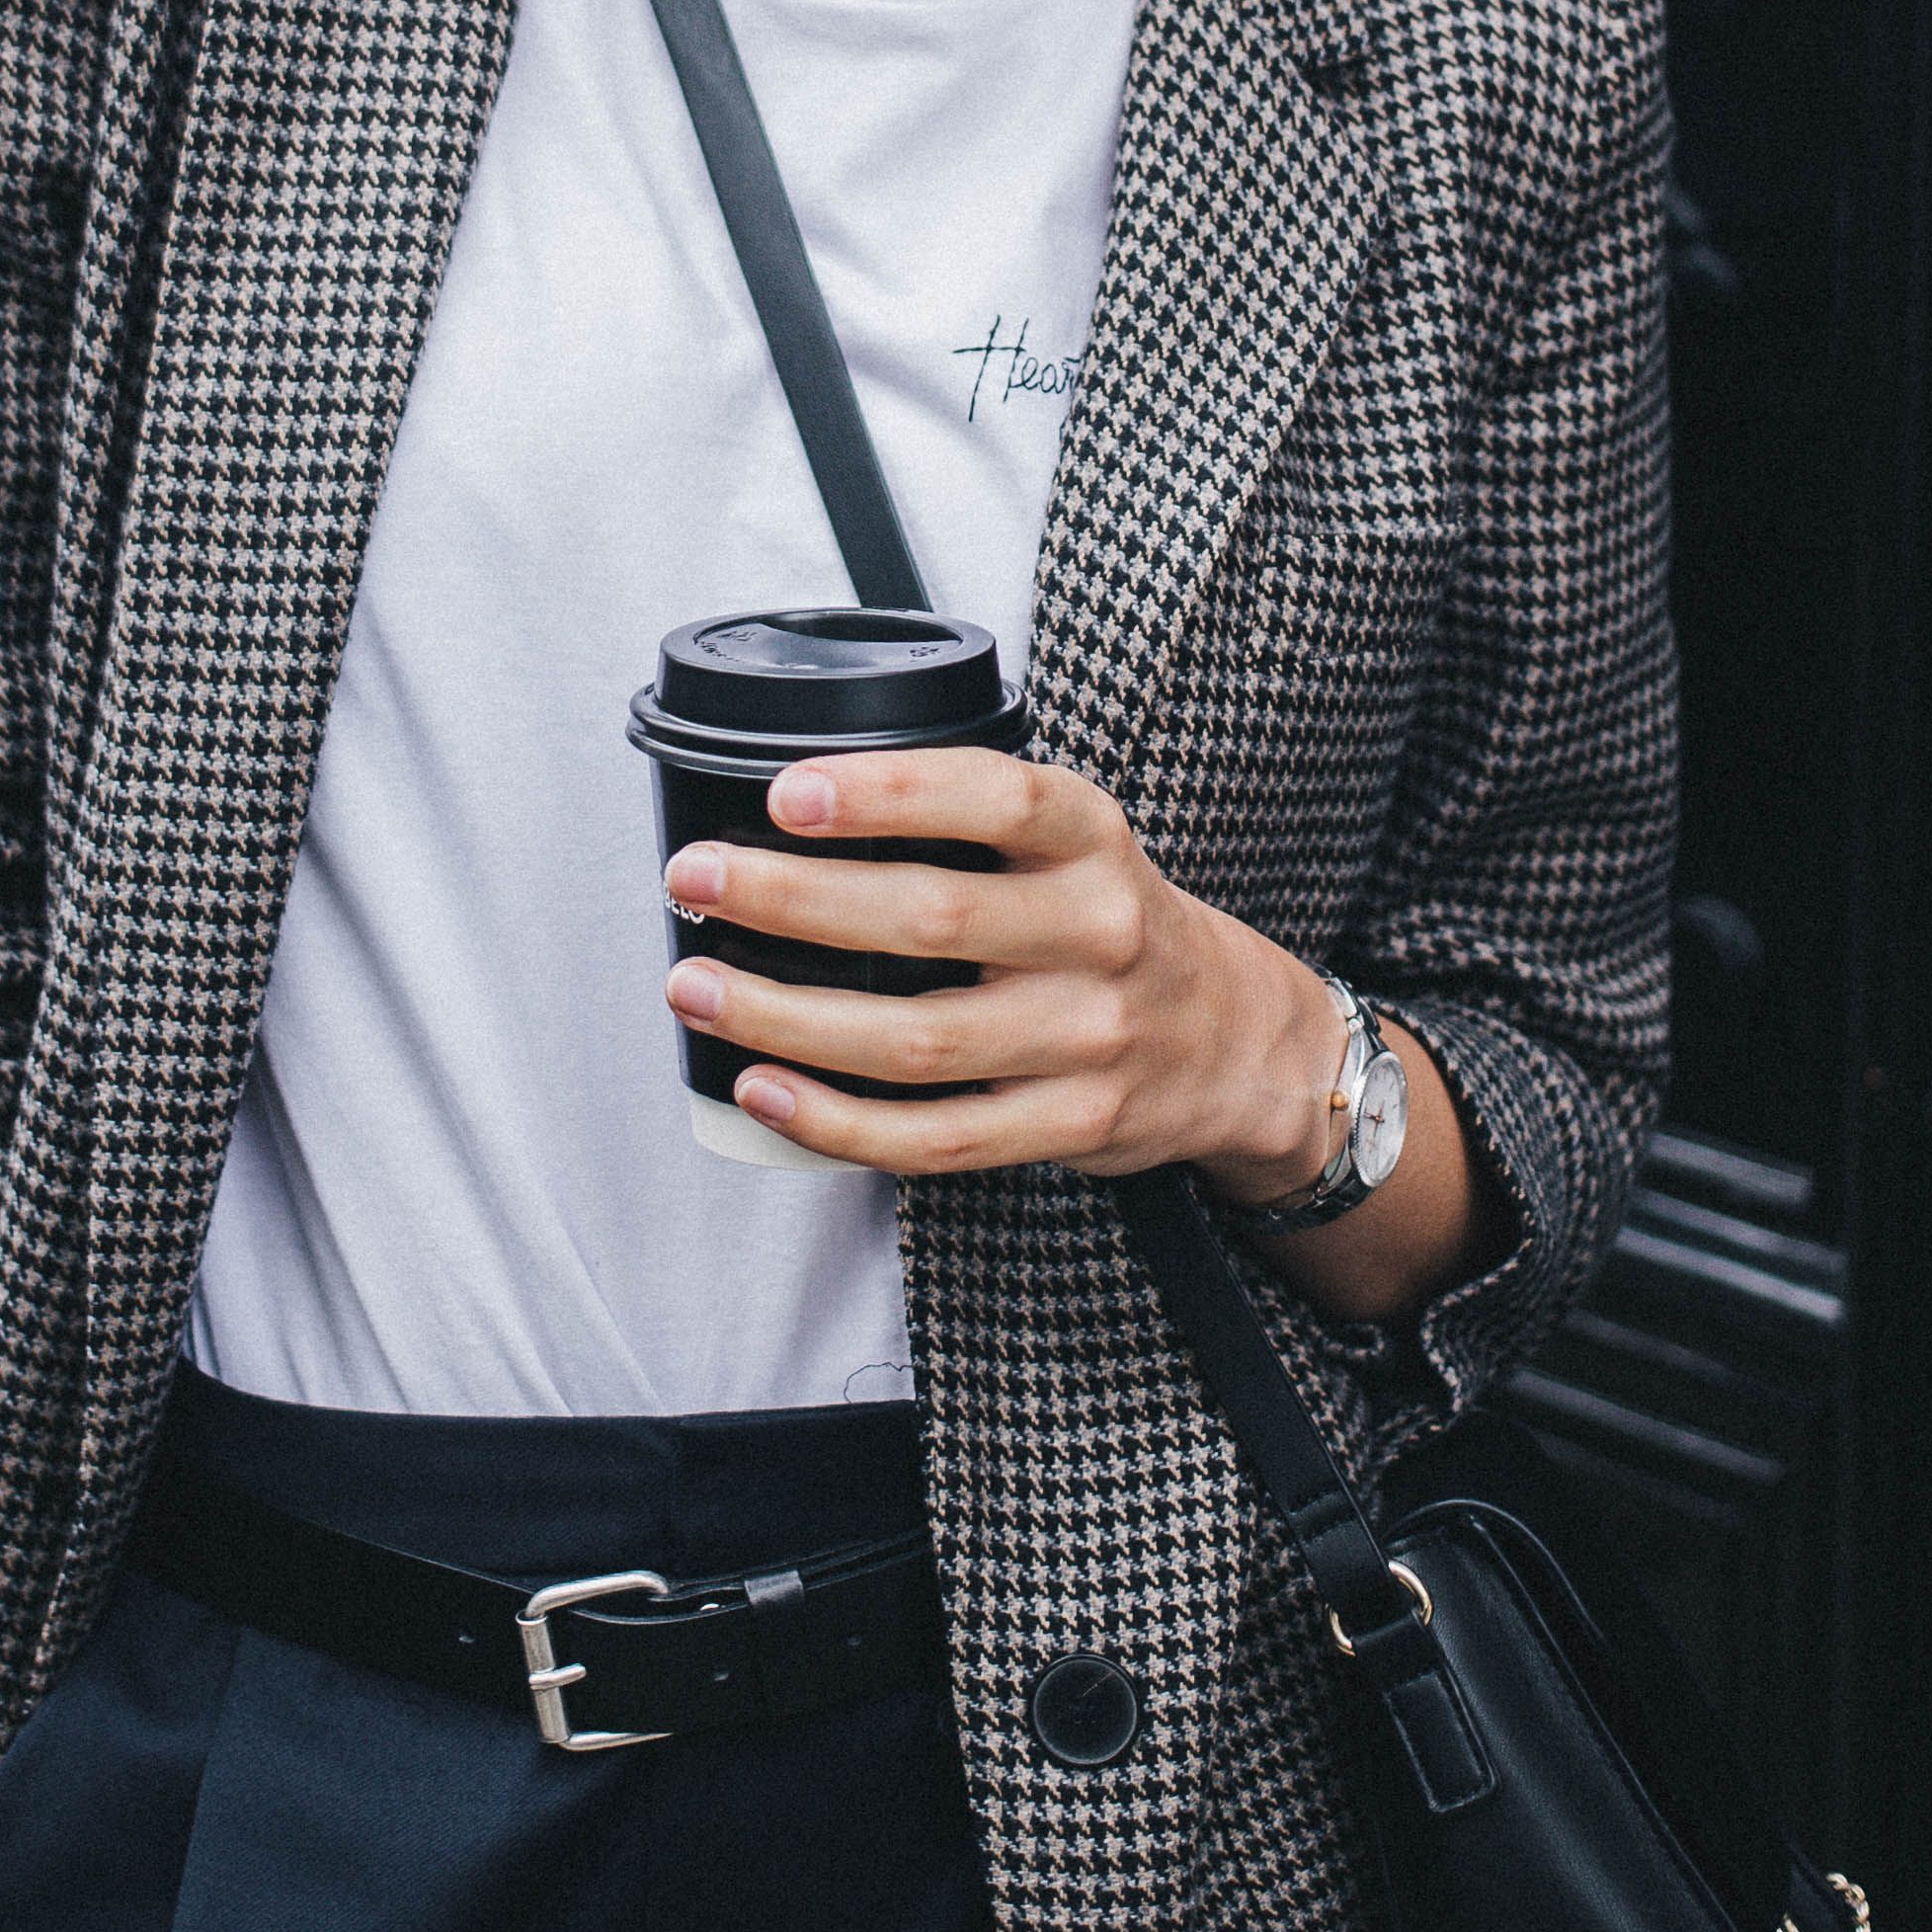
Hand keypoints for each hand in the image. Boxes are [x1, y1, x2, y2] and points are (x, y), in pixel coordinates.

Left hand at [662, 745, 1492, 1317]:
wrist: (1236, 1041)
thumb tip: (786, 812)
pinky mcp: (1070, 1126)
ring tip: (695, 988)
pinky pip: (934, 1138)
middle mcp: (1098, 933)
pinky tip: (763, 1089)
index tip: (785, 793)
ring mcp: (1087, 1039)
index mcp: (1092, 840)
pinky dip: (835, 1121)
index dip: (887, 794)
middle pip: (931, 918)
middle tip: (694, 878)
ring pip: (915, 1040)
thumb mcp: (1073, 844)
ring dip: (786, 1018)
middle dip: (792, 899)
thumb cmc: (1109, 924)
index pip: (994, 798)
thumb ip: (967, 824)